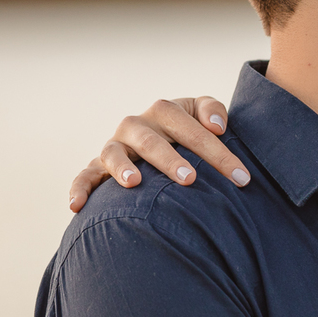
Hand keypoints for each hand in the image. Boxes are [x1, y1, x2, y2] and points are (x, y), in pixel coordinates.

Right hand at [67, 96, 250, 211]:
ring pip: (113, 153)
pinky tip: (76, 206)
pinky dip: (78, 188)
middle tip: (189, 178)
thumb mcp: (201, 113)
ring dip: (122, 167)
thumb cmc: (188, 129)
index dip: (219, 153)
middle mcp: (136, 126)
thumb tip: (218, 126)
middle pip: (152, 139)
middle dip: (170, 158)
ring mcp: (115, 145)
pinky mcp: (98, 166)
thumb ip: (212, 110)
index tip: (241, 177)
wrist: (160, 136)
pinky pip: (84, 175)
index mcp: (165, 111)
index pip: (194, 130)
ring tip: (134, 182)